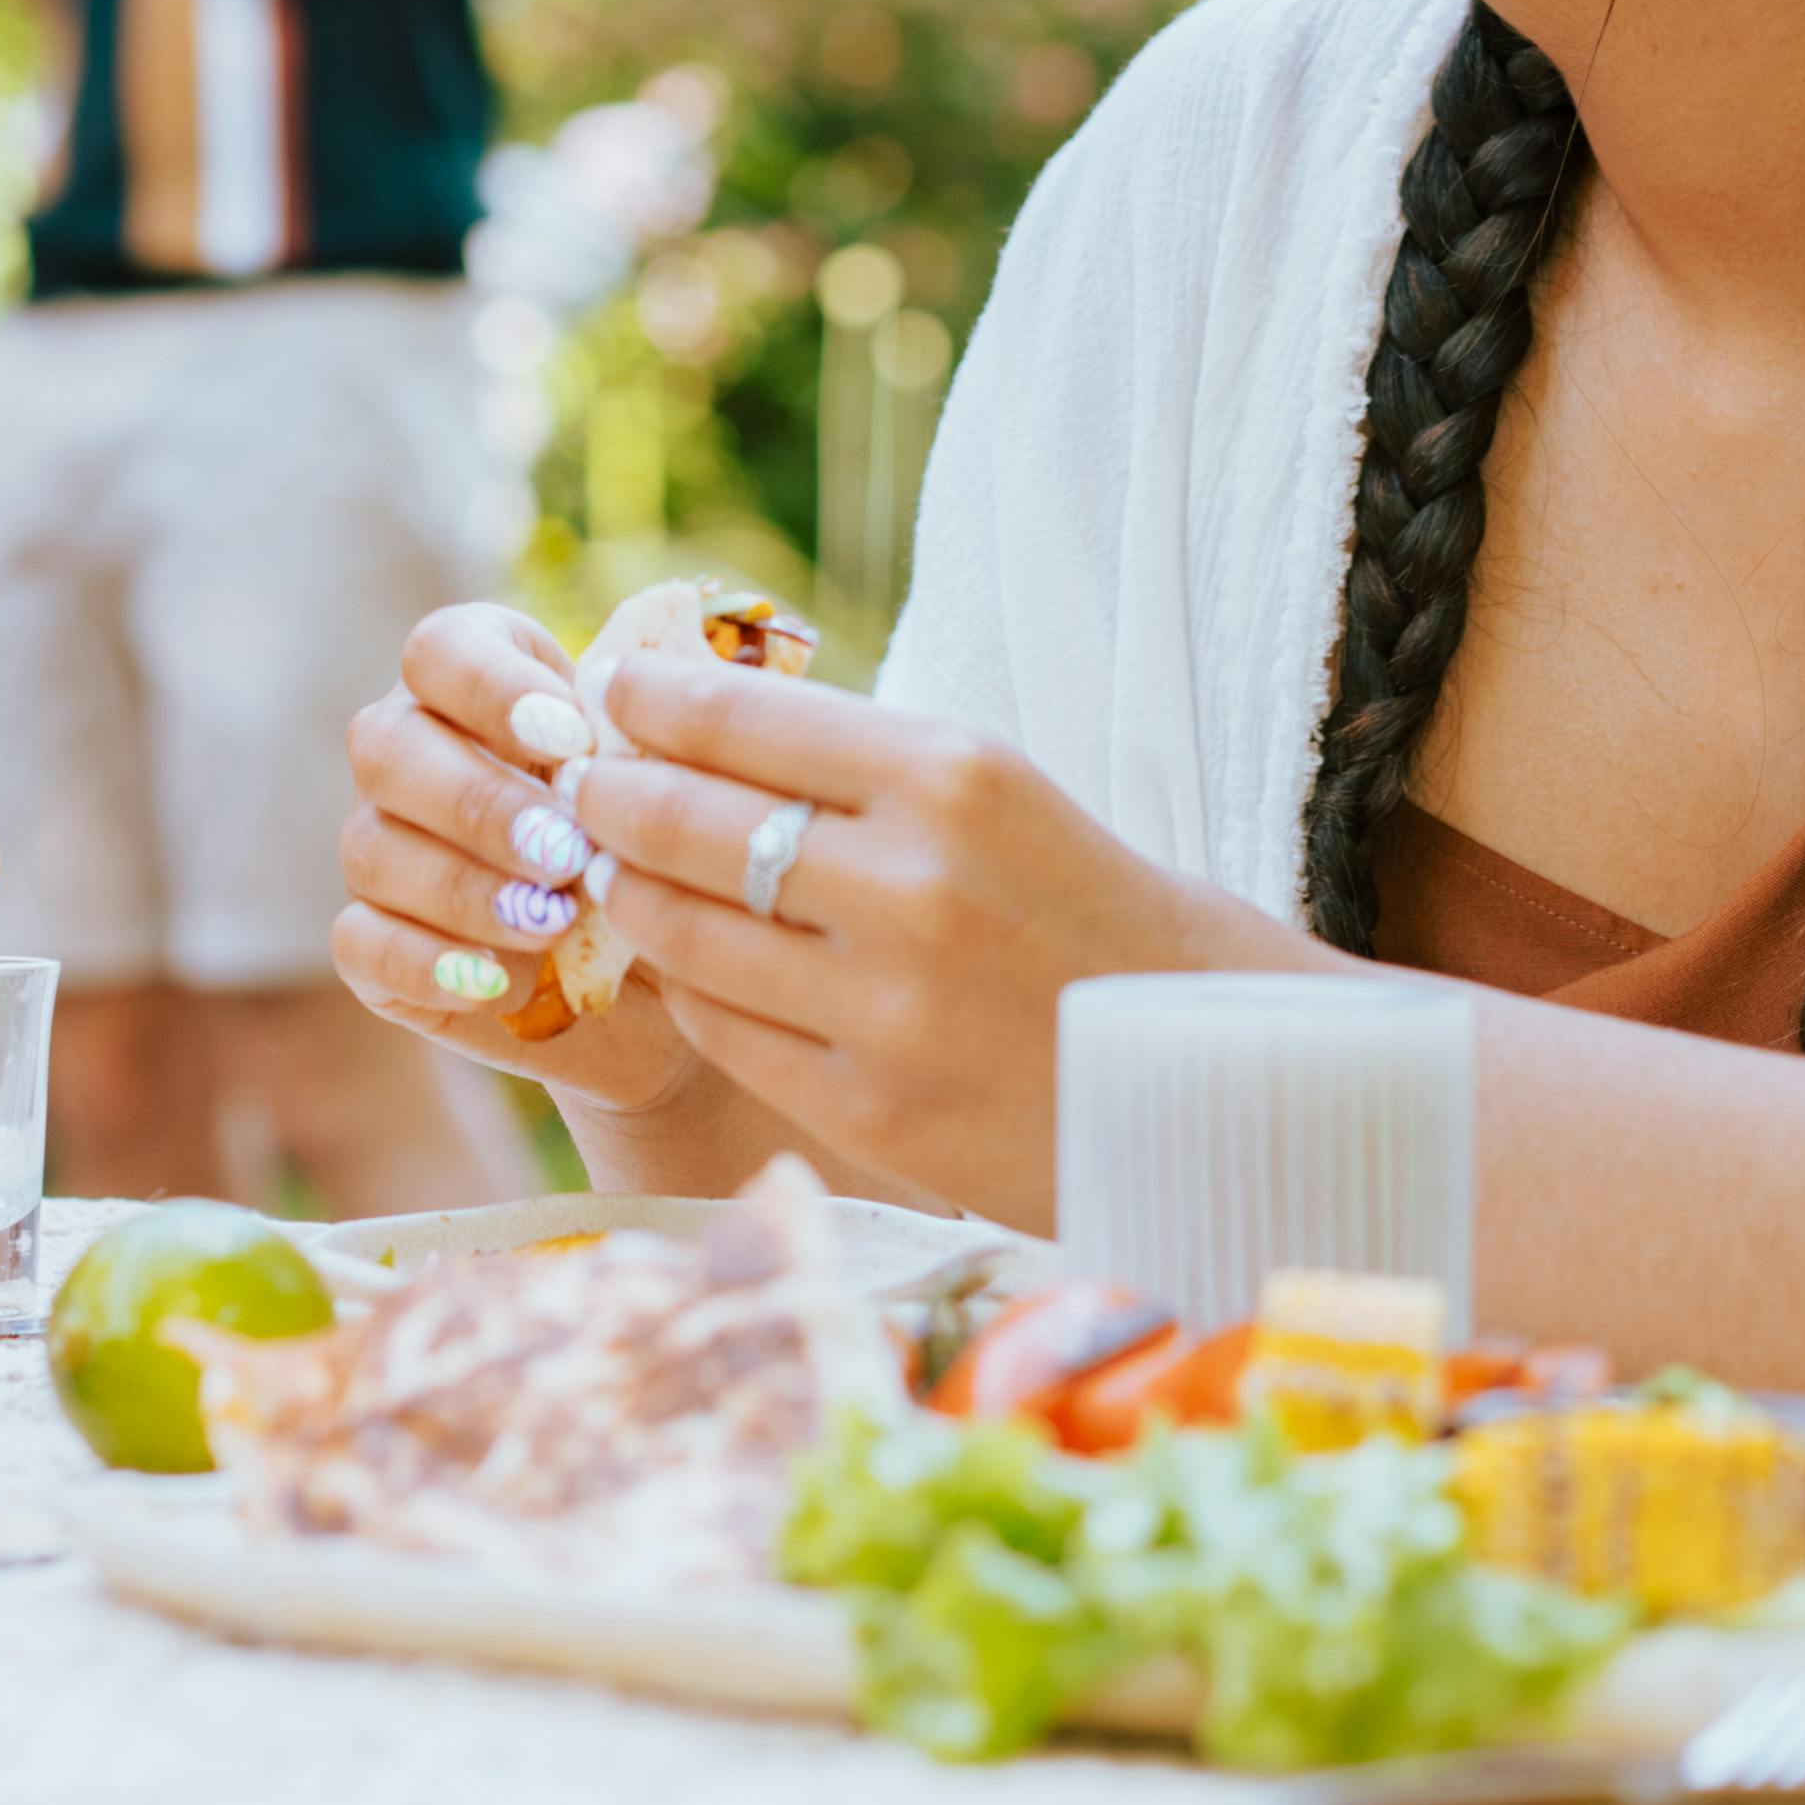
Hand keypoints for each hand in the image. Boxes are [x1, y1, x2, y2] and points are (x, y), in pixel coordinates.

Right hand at [328, 603, 713, 1120]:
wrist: (661, 964)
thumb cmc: (662, 839)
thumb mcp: (669, 778)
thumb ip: (648, 739)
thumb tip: (646, 721)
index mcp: (474, 679)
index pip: (440, 650)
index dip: (493, 688)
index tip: (572, 739)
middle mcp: (407, 751)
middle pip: (386, 746)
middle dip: (480, 803)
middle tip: (565, 851)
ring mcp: (378, 847)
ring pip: (372, 849)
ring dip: (464, 888)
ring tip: (553, 923)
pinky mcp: (371, 945)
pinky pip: (360, 944)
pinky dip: (425, 963)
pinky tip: (500, 980)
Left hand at [560, 650, 1317, 1230]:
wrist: (1224, 1079)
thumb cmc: (1103, 919)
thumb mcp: (1005, 799)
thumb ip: (864, 768)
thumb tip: (700, 725)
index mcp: (955, 776)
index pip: (737, 718)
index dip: (647, 703)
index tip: (610, 695)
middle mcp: (910, 883)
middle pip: (683, 820)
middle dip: (610, 797)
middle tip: (581, 786)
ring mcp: (882, 1006)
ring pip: (681, 929)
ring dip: (628, 893)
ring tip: (614, 870)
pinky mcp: (867, 1109)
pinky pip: (722, 1027)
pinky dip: (688, 986)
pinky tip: (687, 963)